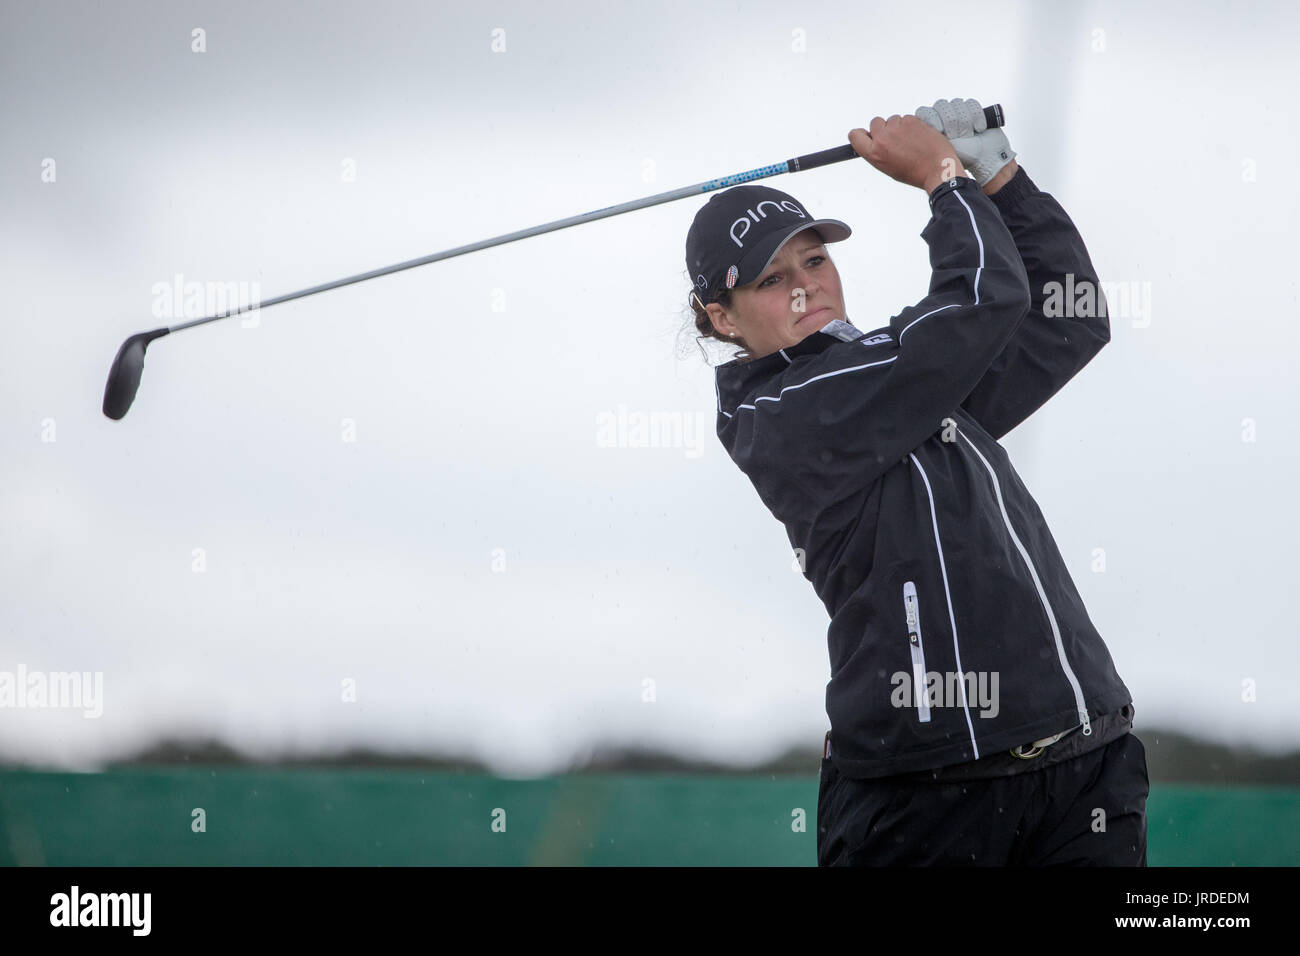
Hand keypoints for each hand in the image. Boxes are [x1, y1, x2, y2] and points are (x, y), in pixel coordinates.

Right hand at [847, 115, 963, 193]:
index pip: (855, 135)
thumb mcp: (888, 167)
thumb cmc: (915, 172)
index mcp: (874, 153)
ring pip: (893, 119)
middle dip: (883, 128)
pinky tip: (919, 137)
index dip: (861, 134)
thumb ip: (877, 152)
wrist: (937, 168)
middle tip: (895, 140)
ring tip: (911, 141)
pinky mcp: (911, 120)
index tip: (868, 135)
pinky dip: (912, 125)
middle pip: (875, 122)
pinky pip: (906, 118)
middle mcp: (883, 138)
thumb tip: (873, 139)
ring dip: (899, 127)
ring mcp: (897, 128)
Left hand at [914, 98, 1015, 188]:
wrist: (984, 161)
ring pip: (956, 103)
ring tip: (969, 136)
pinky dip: (977, 116)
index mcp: (930, 128)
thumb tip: (907, 133)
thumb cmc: (959, 160)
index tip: (941, 133)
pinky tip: (979, 129)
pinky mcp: (973, 110)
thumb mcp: (937, 152)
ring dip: (965, 121)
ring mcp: (958, 113)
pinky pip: (971, 104)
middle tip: (957, 137)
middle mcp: (942, 118)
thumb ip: (923, 140)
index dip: (933, 120)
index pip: (924, 112)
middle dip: (951, 122)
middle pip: (941, 106)